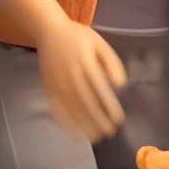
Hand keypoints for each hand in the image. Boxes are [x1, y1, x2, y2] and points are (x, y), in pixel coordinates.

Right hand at [36, 17, 127, 142]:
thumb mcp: (99, 43)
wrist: (49, 30)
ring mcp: (57, 84)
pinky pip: (57, 110)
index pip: (99, 90)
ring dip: (84, 126)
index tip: (118, 119)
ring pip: (72, 110)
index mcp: (84, 63)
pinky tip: (76, 133)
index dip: (109, 107)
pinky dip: (66, 124)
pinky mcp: (48, 89)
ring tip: (96, 137)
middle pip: (85, 103)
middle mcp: (70, 75)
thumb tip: (120, 84)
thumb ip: (112, 63)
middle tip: (110, 132)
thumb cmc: (77, 36)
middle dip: (98, 120)